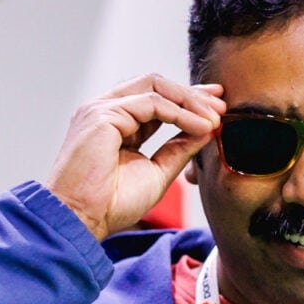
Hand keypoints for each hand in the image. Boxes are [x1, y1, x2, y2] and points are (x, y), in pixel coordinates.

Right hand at [43, 74, 224, 238]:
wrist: (81, 219)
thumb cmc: (109, 204)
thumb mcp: (156, 172)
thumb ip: (178, 149)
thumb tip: (206, 130)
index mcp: (114, 123)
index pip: (155, 99)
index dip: (187, 99)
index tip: (216, 108)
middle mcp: (105, 110)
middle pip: (156, 85)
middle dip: (192, 94)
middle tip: (222, 106)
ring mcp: (101, 109)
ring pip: (155, 87)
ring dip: (190, 101)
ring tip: (215, 119)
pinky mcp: (102, 114)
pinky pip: (151, 103)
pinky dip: (180, 113)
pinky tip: (200, 126)